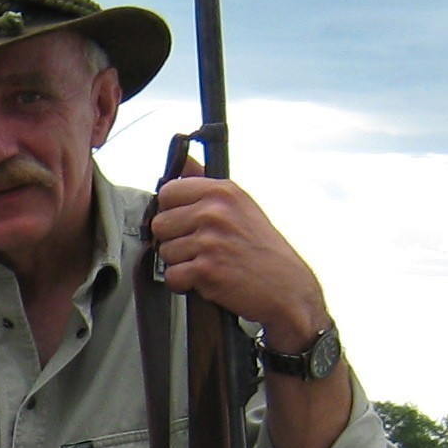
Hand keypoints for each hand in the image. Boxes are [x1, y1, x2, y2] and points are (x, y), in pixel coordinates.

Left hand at [151, 174, 328, 353]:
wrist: (286, 286)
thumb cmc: (262, 249)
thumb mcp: (241, 205)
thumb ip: (207, 183)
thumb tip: (184, 161)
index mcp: (222, 191)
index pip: (167, 192)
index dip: (171, 211)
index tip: (185, 222)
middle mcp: (215, 212)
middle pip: (160, 224)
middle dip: (174, 239)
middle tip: (200, 247)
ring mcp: (210, 240)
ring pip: (164, 251)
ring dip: (181, 262)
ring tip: (208, 262)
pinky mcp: (206, 269)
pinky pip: (172, 276)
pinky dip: (185, 283)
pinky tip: (207, 278)